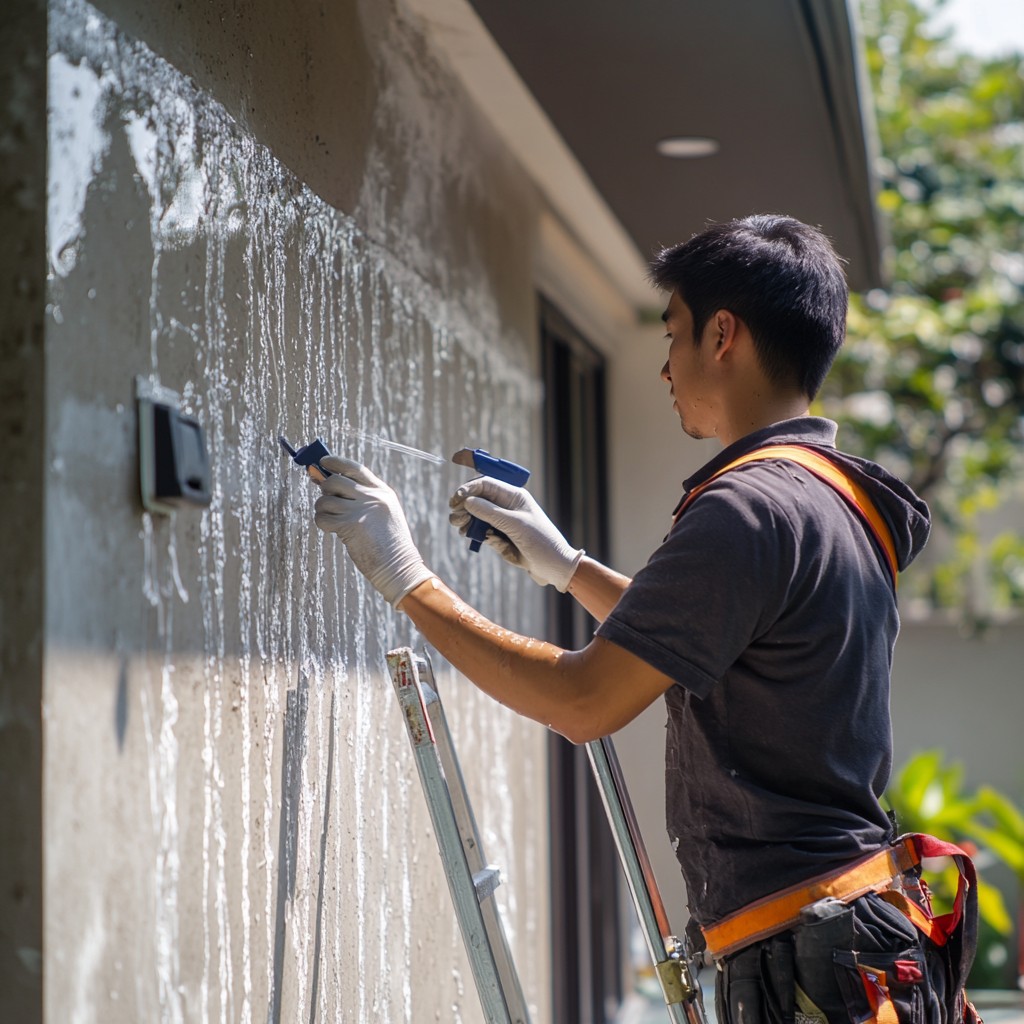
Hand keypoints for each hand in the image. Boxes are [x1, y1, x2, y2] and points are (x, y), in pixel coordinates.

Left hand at [314, 456, 434, 607]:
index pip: (355, 468)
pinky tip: (333, 530)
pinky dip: (322, 523)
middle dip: (325, 490)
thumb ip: (359, 498)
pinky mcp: (350, 525)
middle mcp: (372, 497)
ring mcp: (361, 510)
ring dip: (323, 510)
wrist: (398, 566)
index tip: (323, 461)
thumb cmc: (388, 543)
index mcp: (382, 492)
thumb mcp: (381, 514)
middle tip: (329, 502)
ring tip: (334, 521)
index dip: (336, 462)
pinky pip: (322, 517)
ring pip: (325, 500)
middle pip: (335, 480)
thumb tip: (324, 480)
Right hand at [448, 477, 583, 590]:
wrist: (554, 567)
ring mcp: (503, 521)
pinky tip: (474, 537)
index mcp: (514, 496)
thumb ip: (490, 513)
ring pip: (477, 515)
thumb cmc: (542, 542)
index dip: (468, 489)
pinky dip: (476, 533)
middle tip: (455, 518)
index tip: (455, 500)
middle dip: (464, 506)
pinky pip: (482, 531)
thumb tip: (467, 501)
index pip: (486, 484)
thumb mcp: (515, 525)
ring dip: (467, 520)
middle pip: (478, 499)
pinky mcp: (501, 536)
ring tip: (461, 528)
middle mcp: (507, 506)